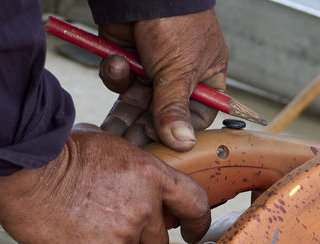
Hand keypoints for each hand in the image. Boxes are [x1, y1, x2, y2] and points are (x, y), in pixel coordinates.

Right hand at [0, 125, 210, 243]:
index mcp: (151, 175)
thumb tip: (140, 184)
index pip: (194, 204)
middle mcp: (143, 207)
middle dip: (135, 239)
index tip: (188, 230)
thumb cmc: (56, 150)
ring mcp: (122, 234)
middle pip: (155, 243)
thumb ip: (132, 171)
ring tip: (81, 228)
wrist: (21, 165)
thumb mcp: (107, 146)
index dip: (195, 222)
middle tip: (105, 224)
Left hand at [97, 10, 228, 150]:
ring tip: (115, 113)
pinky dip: (114, 73)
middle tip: (129, 144)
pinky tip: (116, 61)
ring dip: (124, 105)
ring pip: (137, 100)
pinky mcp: (128, 56)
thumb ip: (175, 109)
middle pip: (162, 113)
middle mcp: (180, 76)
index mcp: (205, 78)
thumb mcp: (179, 71)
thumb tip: (182, 144)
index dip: (179, 129)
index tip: (162, 140)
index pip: (197, 116)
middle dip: (143, 126)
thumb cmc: (175, 23)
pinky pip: (120, 78)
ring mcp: (152, 66)